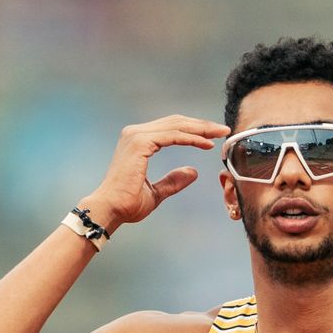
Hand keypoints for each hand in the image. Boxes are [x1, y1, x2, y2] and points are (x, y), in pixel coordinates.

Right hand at [77, 115, 228, 231]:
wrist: (109, 210)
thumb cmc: (127, 204)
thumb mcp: (156, 192)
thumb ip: (172, 181)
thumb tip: (193, 172)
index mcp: (137, 141)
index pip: (170, 128)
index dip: (194, 129)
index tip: (214, 136)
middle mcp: (135, 133)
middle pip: (176, 122)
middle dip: (201, 125)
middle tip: (223, 130)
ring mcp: (136, 136)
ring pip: (176, 126)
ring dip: (201, 129)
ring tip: (220, 134)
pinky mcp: (140, 143)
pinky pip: (173, 136)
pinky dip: (192, 138)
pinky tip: (206, 144)